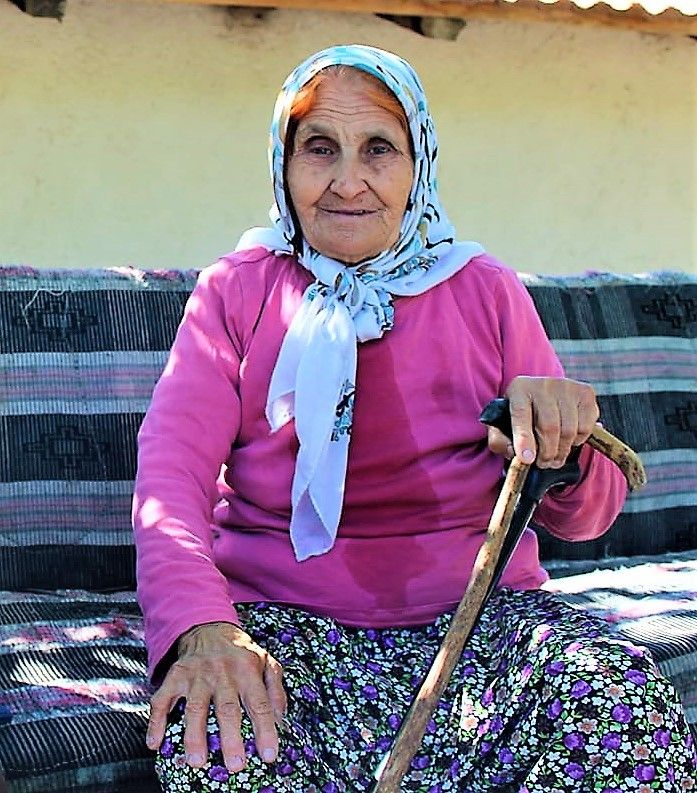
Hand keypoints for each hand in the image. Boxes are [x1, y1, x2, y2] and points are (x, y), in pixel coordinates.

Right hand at [146, 621, 286, 772]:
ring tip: (197, 761)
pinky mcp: (175, 676)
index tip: (268, 756)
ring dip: (195, 736)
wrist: (210, 628)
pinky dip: (157, 722)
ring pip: (196, 707)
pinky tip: (155, 743)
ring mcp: (197, 674)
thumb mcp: (266, 662)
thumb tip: (280, 719)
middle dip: (231, 739)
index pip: (259, 704)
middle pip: (227, 708)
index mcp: (247, 670)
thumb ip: (275, 690)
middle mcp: (222, 672)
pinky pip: (163, 700)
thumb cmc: (241, 653)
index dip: (265, 730)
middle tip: (235, 765)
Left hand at [487, 376, 598, 468]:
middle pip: (549, 426)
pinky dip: (577, 441)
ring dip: (562, 451)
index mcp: (519, 389)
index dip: (524, 438)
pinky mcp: (586, 393)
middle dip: (546, 453)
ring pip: (569, 430)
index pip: (521, 415)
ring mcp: (567, 386)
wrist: (545, 397)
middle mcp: (543, 384)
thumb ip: (499, 440)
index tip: (527, 459)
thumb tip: (513, 452)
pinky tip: (567, 440)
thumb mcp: (503, 425)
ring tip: (554, 457)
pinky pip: (585, 427)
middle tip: (543, 464)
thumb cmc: (523, 415)